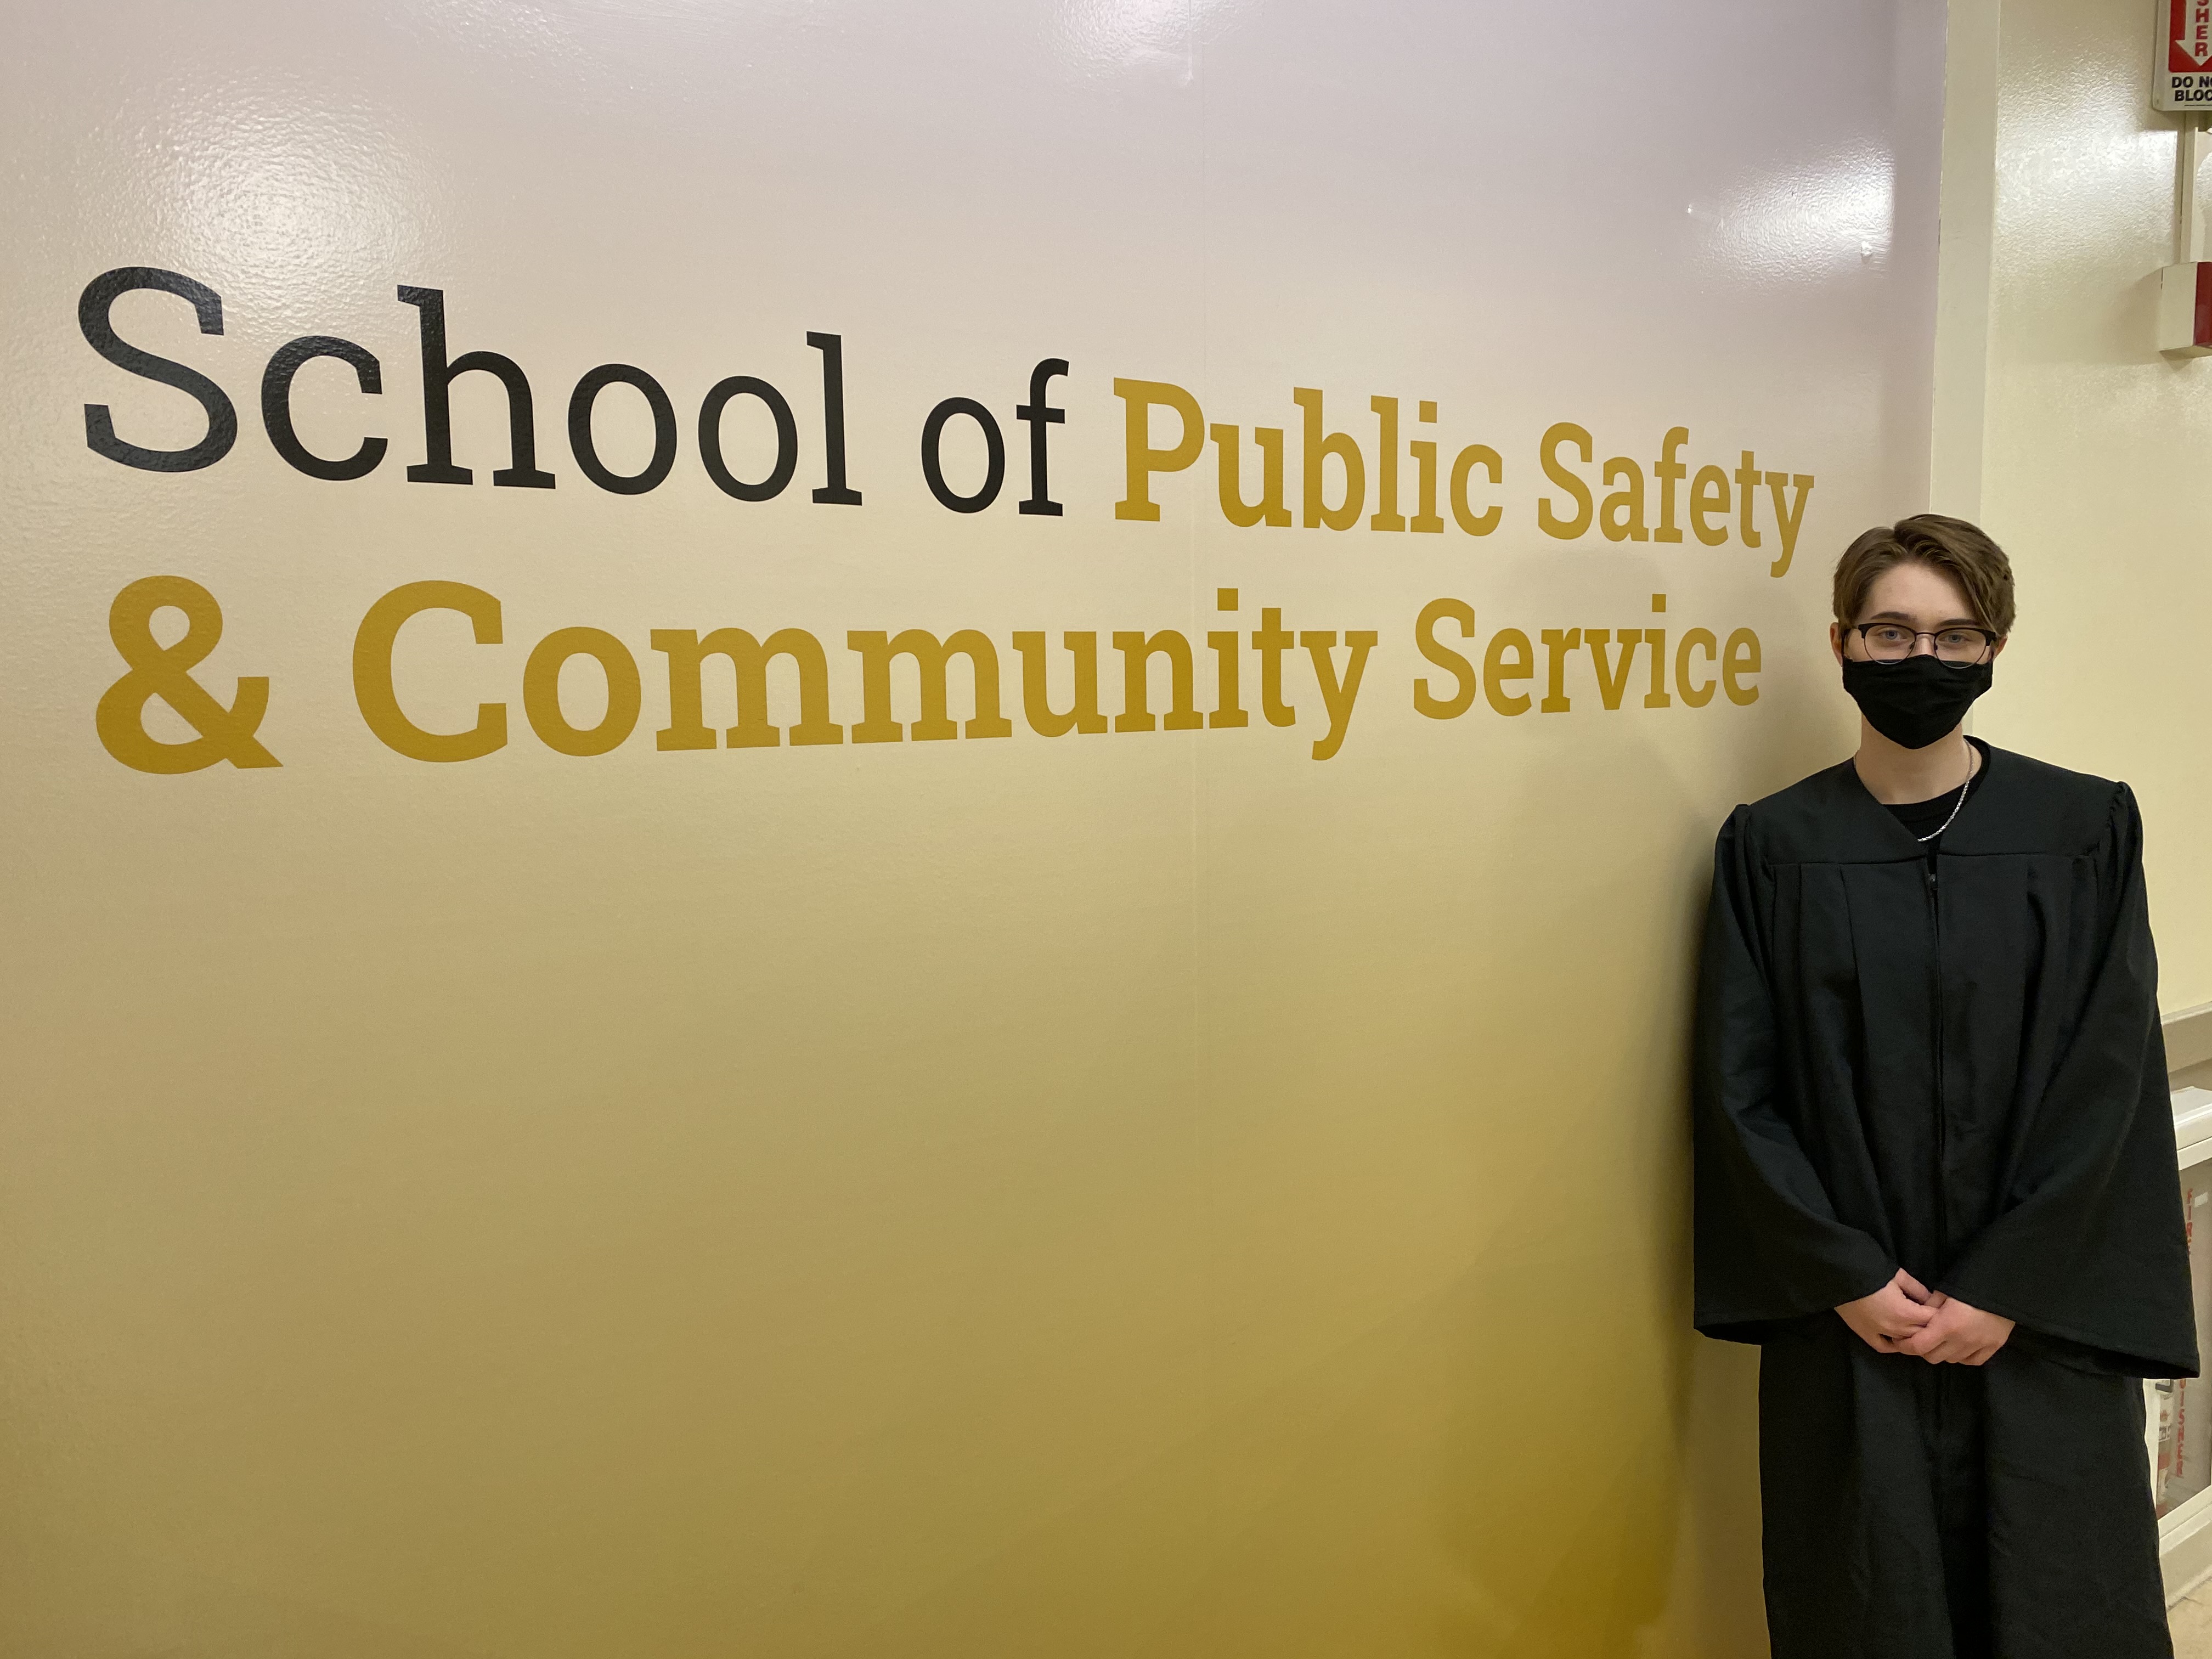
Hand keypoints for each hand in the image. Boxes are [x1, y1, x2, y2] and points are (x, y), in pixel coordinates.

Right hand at [1836, 1269, 1935, 1352]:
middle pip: (1921, 1334)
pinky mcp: (1866, 1334)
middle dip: (1931, 1327)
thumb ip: (1918, 1289)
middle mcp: (1894, 1327)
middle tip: (1935, 1320)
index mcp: (1904, 1312)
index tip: (1945, 1311)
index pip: (1932, 1320)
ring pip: (1905, 1343)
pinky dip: (1894, 1346)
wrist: (1841, 1275)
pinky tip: (1899, 1341)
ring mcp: (1879, 1333)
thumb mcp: (1899, 1276)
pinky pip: (1884, 1347)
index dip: (1940, 1316)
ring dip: (1914, 1337)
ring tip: (1920, 1329)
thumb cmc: (1872, 1272)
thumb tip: (1932, 1299)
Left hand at [1892, 1293, 2013, 1365]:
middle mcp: (1961, 1341)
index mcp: (1946, 1326)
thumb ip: (1928, 1306)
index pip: (1918, 1346)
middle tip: (1920, 1339)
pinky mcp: (1993, 1347)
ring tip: (1940, 1341)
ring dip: (1942, 1353)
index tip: (1899, 1341)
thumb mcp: (1944, 1292)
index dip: (1905, 1346)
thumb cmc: (1970, 1286)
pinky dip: (1962, 1357)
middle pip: (1933, 1357)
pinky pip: (1972, 1361)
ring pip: (1951, 1360)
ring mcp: (1978, 1346)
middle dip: (1922, 1349)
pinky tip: (1959, 1347)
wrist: (2004, 1288)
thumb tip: (1916, 1315)